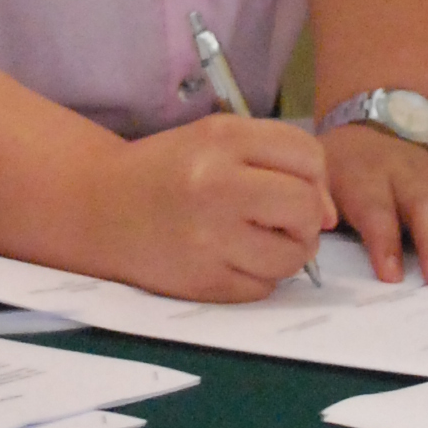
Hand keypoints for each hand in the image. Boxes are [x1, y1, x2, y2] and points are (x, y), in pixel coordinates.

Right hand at [78, 119, 333, 301]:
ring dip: (286, 253)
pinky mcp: (202, 281)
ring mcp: (209, 238)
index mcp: (222, 139)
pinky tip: (230, 259)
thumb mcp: (215, 140)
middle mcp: (217, 185)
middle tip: (281, 220)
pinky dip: (257, 277)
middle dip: (305, 219)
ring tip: (255, 241)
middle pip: (305, 208)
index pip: (308, 157)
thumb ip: (277, 160)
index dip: (315, 179)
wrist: (97, 206)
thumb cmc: (167, 171)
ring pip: (292, 256)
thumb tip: (330, 215)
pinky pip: (263, 288)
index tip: (298, 189)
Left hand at [322, 126, 427, 285]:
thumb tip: (314, 231)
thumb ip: (317, 202)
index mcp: (367, 178)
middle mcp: (410, 183)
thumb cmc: (342, 164)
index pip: (376, 212)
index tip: (392, 275)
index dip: (384, 243)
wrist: (373, 125)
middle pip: (426, 213)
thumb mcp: (318, 175)